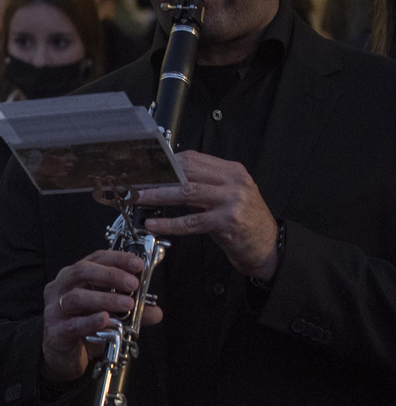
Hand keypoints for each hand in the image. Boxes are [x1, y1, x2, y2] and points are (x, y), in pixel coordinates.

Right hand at [41, 249, 163, 382]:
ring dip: (105, 299)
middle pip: (81, 272)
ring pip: (76, 297)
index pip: (94, 259)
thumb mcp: (110, 314)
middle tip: (133, 283)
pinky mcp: (56, 332)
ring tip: (127, 303)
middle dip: (110, 275)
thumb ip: (132, 312)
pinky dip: (90, 321)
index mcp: (74, 278)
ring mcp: (55, 309)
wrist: (63, 356)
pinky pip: (73, 325)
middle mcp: (60, 289)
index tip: (138, 264)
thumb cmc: (83, 327)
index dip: (117, 259)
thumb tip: (155, 311)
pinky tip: (106, 320)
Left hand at [137, 151, 279, 279]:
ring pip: (186, 192)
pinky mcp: (228, 221)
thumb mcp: (226, 196)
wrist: (269, 247)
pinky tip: (154, 224)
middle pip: (186, 172)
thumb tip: (165, 179)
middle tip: (134, 181)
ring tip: (137, 197)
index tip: (144, 167)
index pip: (192, 158)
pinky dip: (169, 223)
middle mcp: (234, 182)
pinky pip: (191, 221)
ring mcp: (232, 200)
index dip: (164, 162)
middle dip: (156, 176)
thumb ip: (202, 184)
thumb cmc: (244, 222)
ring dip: (157, 195)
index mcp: (232, 171)